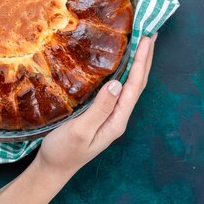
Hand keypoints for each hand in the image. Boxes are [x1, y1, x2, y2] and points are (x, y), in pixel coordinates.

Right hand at [37, 34, 157, 176]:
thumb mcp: (79, 131)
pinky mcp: (102, 113)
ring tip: (143, 43)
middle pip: (138, 84)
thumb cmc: (63, 152)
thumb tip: (117, 84)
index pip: (134, 87)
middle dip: (146, 59)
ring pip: (130, 85)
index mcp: (117, 121)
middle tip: (151, 34)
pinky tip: (122, 63)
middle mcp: (118, 117)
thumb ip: (100, 109)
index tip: (146, 40)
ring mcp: (111, 115)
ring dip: (138, 64)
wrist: (52, 169)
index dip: (141, 62)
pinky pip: (119, 88)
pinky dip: (125, 71)